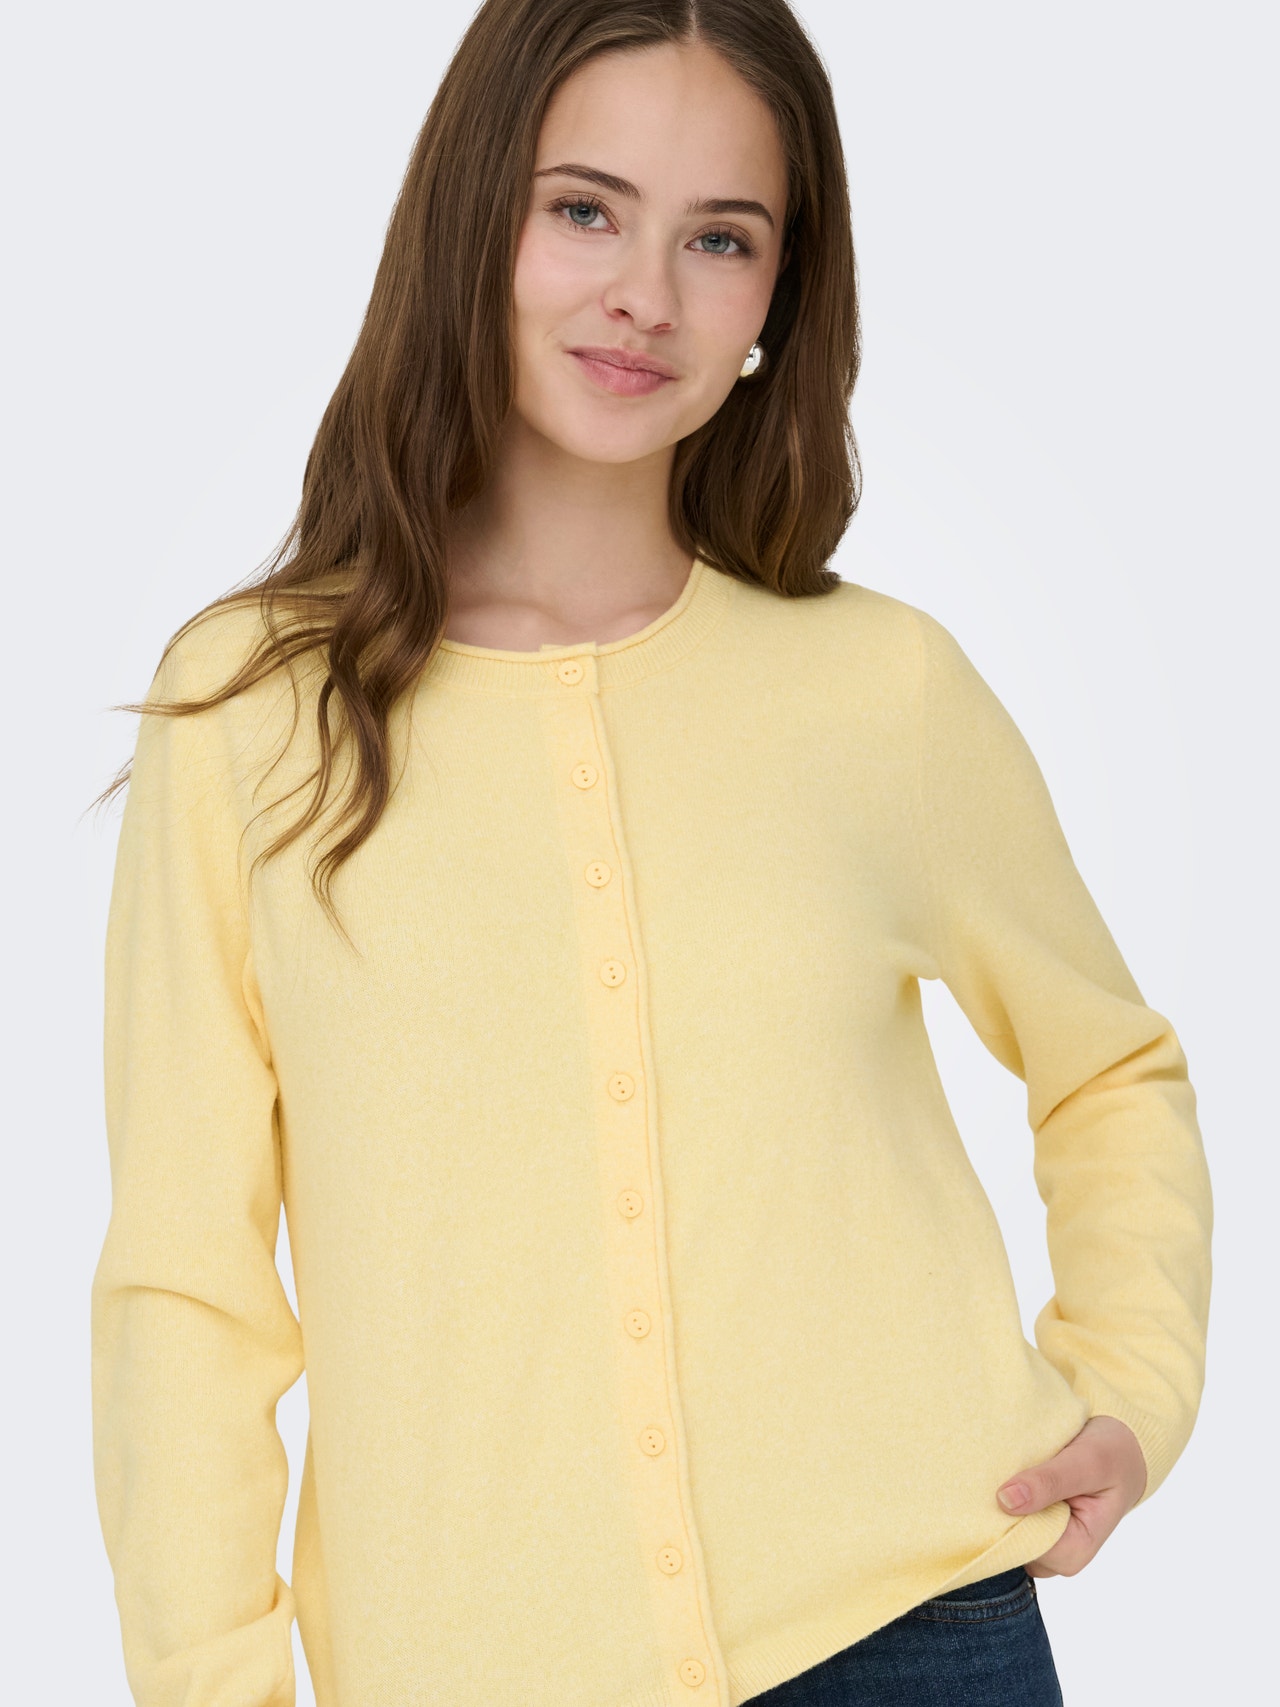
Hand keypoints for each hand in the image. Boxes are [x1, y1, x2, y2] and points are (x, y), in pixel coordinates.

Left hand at [996, 1414, 1147, 1577]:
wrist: (1122, 1448)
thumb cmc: (1111, 1455)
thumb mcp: (1087, 1462)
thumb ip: (1050, 1481)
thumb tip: (1005, 1501)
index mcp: (1076, 1551)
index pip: (1023, 1547)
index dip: (1003, 1518)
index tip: (991, 1485)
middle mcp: (1059, 1555)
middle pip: (1010, 1543)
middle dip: (995, 1511)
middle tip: (991, 1471)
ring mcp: (1045, 1543)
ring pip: (1005, 1532)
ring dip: (996, 1503)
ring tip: (999, 1470)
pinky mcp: (1035, 1527)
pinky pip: (1007, 1519)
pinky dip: (1003, 1497)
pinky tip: (1003, 1475)